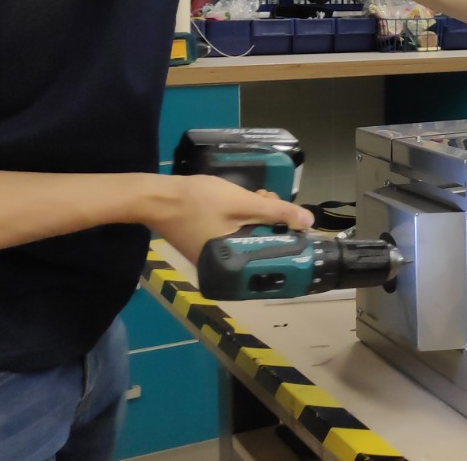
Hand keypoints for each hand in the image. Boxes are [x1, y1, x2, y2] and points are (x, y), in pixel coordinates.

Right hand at [148, 175, 313, 263]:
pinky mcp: (205, 249)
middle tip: (267, 199)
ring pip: (248, 241)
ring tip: (258, 197)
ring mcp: (213, 259)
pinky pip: (233, 238)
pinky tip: (243, 203)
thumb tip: (308, 222)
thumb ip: (277, 213)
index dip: (286, 239)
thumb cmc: (199, 202)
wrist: (157, 198)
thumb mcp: (243, 203)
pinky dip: (242, 222)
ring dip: (258, 220)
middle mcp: (224, 269)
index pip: (273, 261)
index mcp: (234, 264)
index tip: (290, 220)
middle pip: (261, 249)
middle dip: (271, 224)